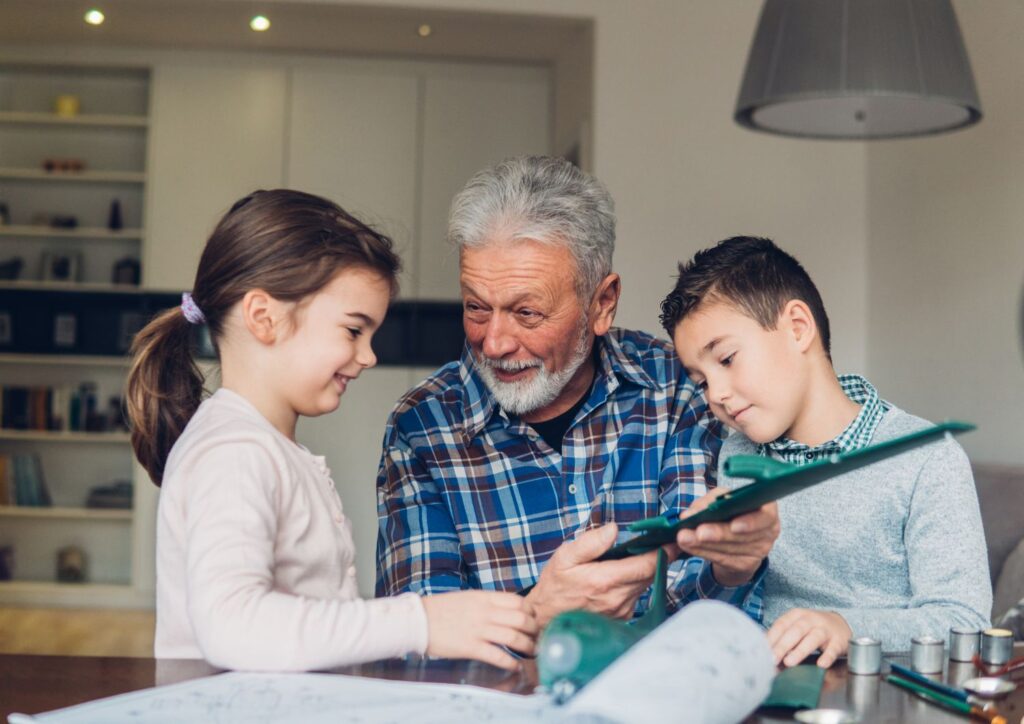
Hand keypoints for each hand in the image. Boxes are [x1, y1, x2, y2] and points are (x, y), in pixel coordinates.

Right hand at [422, 590, 538, 670]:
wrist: (418, 620)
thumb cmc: (441, 609)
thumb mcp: (468, 598)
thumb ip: (488, 603)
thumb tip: (507, 611)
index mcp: (484, 597)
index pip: (518, 601)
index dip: (530, 612)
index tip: (533, 620)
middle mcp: (485, 612)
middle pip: (521, 618)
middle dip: (534, 629)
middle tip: (537, 637)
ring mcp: (478, 629)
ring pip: (514, 637)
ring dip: (527, 646)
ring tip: (532, 652)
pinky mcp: (471, 647)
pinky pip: (498, 656)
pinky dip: (511, 662)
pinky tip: (515, 666)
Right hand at [526, 523, 662, 626]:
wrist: (546, 619)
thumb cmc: (555, 586)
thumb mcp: (564, 557)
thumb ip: (590, 543)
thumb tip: (613, 530)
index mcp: (605, 581)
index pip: (647, 565)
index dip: (664, 551)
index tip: (674, 539)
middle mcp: (618, 599)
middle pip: (651, 574)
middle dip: (659, 557)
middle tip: (664, 539)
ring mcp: (622, 611)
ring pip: (645, 584)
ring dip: (647, 569)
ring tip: (644, 553)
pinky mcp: (622, 617)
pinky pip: (637, 595)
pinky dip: (636, 582)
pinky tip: (627, 574)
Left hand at [675, 488, 778, 585]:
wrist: (737, 535)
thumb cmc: (731, 510)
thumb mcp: (723, 498)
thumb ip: (709, 502)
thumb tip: (689, 515)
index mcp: (767, 508)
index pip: (766, 516)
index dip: (751, 522)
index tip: (733, 526)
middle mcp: (769, 530)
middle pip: (744, 536)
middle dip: (719, 534)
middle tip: (698, 531)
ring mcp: (760, 550)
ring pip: (732, 549)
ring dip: (705, 544)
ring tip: (685, 538)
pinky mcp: (747, 564)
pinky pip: (724, 560)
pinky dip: (704, 552)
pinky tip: (689, 546)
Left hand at [768, 608, 851, 667]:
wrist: (840, 624)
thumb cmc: (811, 628)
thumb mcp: (796, 626)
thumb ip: (782, 636)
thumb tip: (764, 650)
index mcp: (796, 615)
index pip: (782, 625)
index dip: (771, 637)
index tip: (762, 650)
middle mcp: (811, 620)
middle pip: (795, 631)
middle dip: (782, 645)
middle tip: (773, 659)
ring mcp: (825, 630)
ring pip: (812, 638)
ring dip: (800, 650)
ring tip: (789, 662)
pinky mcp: (838, 641)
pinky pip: (833, 649)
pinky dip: (827, 657)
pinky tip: (821, 664)